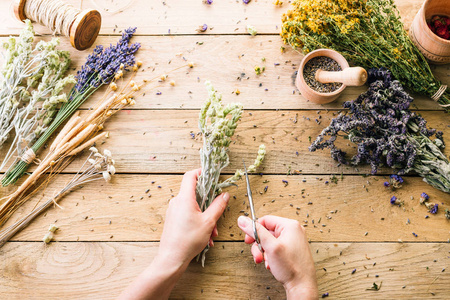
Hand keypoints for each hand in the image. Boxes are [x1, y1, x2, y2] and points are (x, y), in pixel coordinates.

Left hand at [119, 169, 228, 299]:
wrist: (171, 258)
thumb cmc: (188, 240)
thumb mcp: (208, 222)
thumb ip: (218, 206)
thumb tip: (224, 195)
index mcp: (184, 198)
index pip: (190, 176)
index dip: (201, 172)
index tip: (211, 174)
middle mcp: (177, 202)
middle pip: (195, 193)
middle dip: (209, 203)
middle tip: (217, 213)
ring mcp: (174, 211)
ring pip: (194, 207)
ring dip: (206, 216)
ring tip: (212, 232)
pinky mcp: (173, 219)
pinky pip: (189, 215)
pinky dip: (198, 222)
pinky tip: (205, 236)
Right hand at [237, 215, 317, 298]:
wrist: (302, 286)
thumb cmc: (292, 267)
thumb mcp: (270, 246)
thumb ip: (256, 232)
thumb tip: (243, 220)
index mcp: (290, 226)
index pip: (265, 220)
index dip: (254, 230)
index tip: (248, 239)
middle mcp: (293, 231)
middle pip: (266, 232)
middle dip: (259, 245)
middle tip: (258, 254)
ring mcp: (293, 241)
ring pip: (269, 242)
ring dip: (264, 253)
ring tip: (266, 261)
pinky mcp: (291, 251)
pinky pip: (275, 249)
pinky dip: (270, 257)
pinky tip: (272, 264)